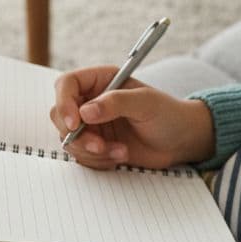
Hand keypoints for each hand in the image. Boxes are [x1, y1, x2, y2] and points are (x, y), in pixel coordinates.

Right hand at [51, 66, 214, 170]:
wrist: (180, 141)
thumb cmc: (168, 114)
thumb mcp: (146, 103)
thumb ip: (116, 103)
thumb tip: (85, 112)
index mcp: (101, 80)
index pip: (67, 84)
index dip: (64, 103)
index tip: (74, 124)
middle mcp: (92, 101)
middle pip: (60, 114)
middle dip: (77, 135)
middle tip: (100, 145)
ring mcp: (92, 124)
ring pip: (69, 140)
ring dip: (91, 151)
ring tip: (120, 151)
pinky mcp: (96, 145)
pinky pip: (81, 156)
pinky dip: (98, 161)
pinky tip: (121, 156)